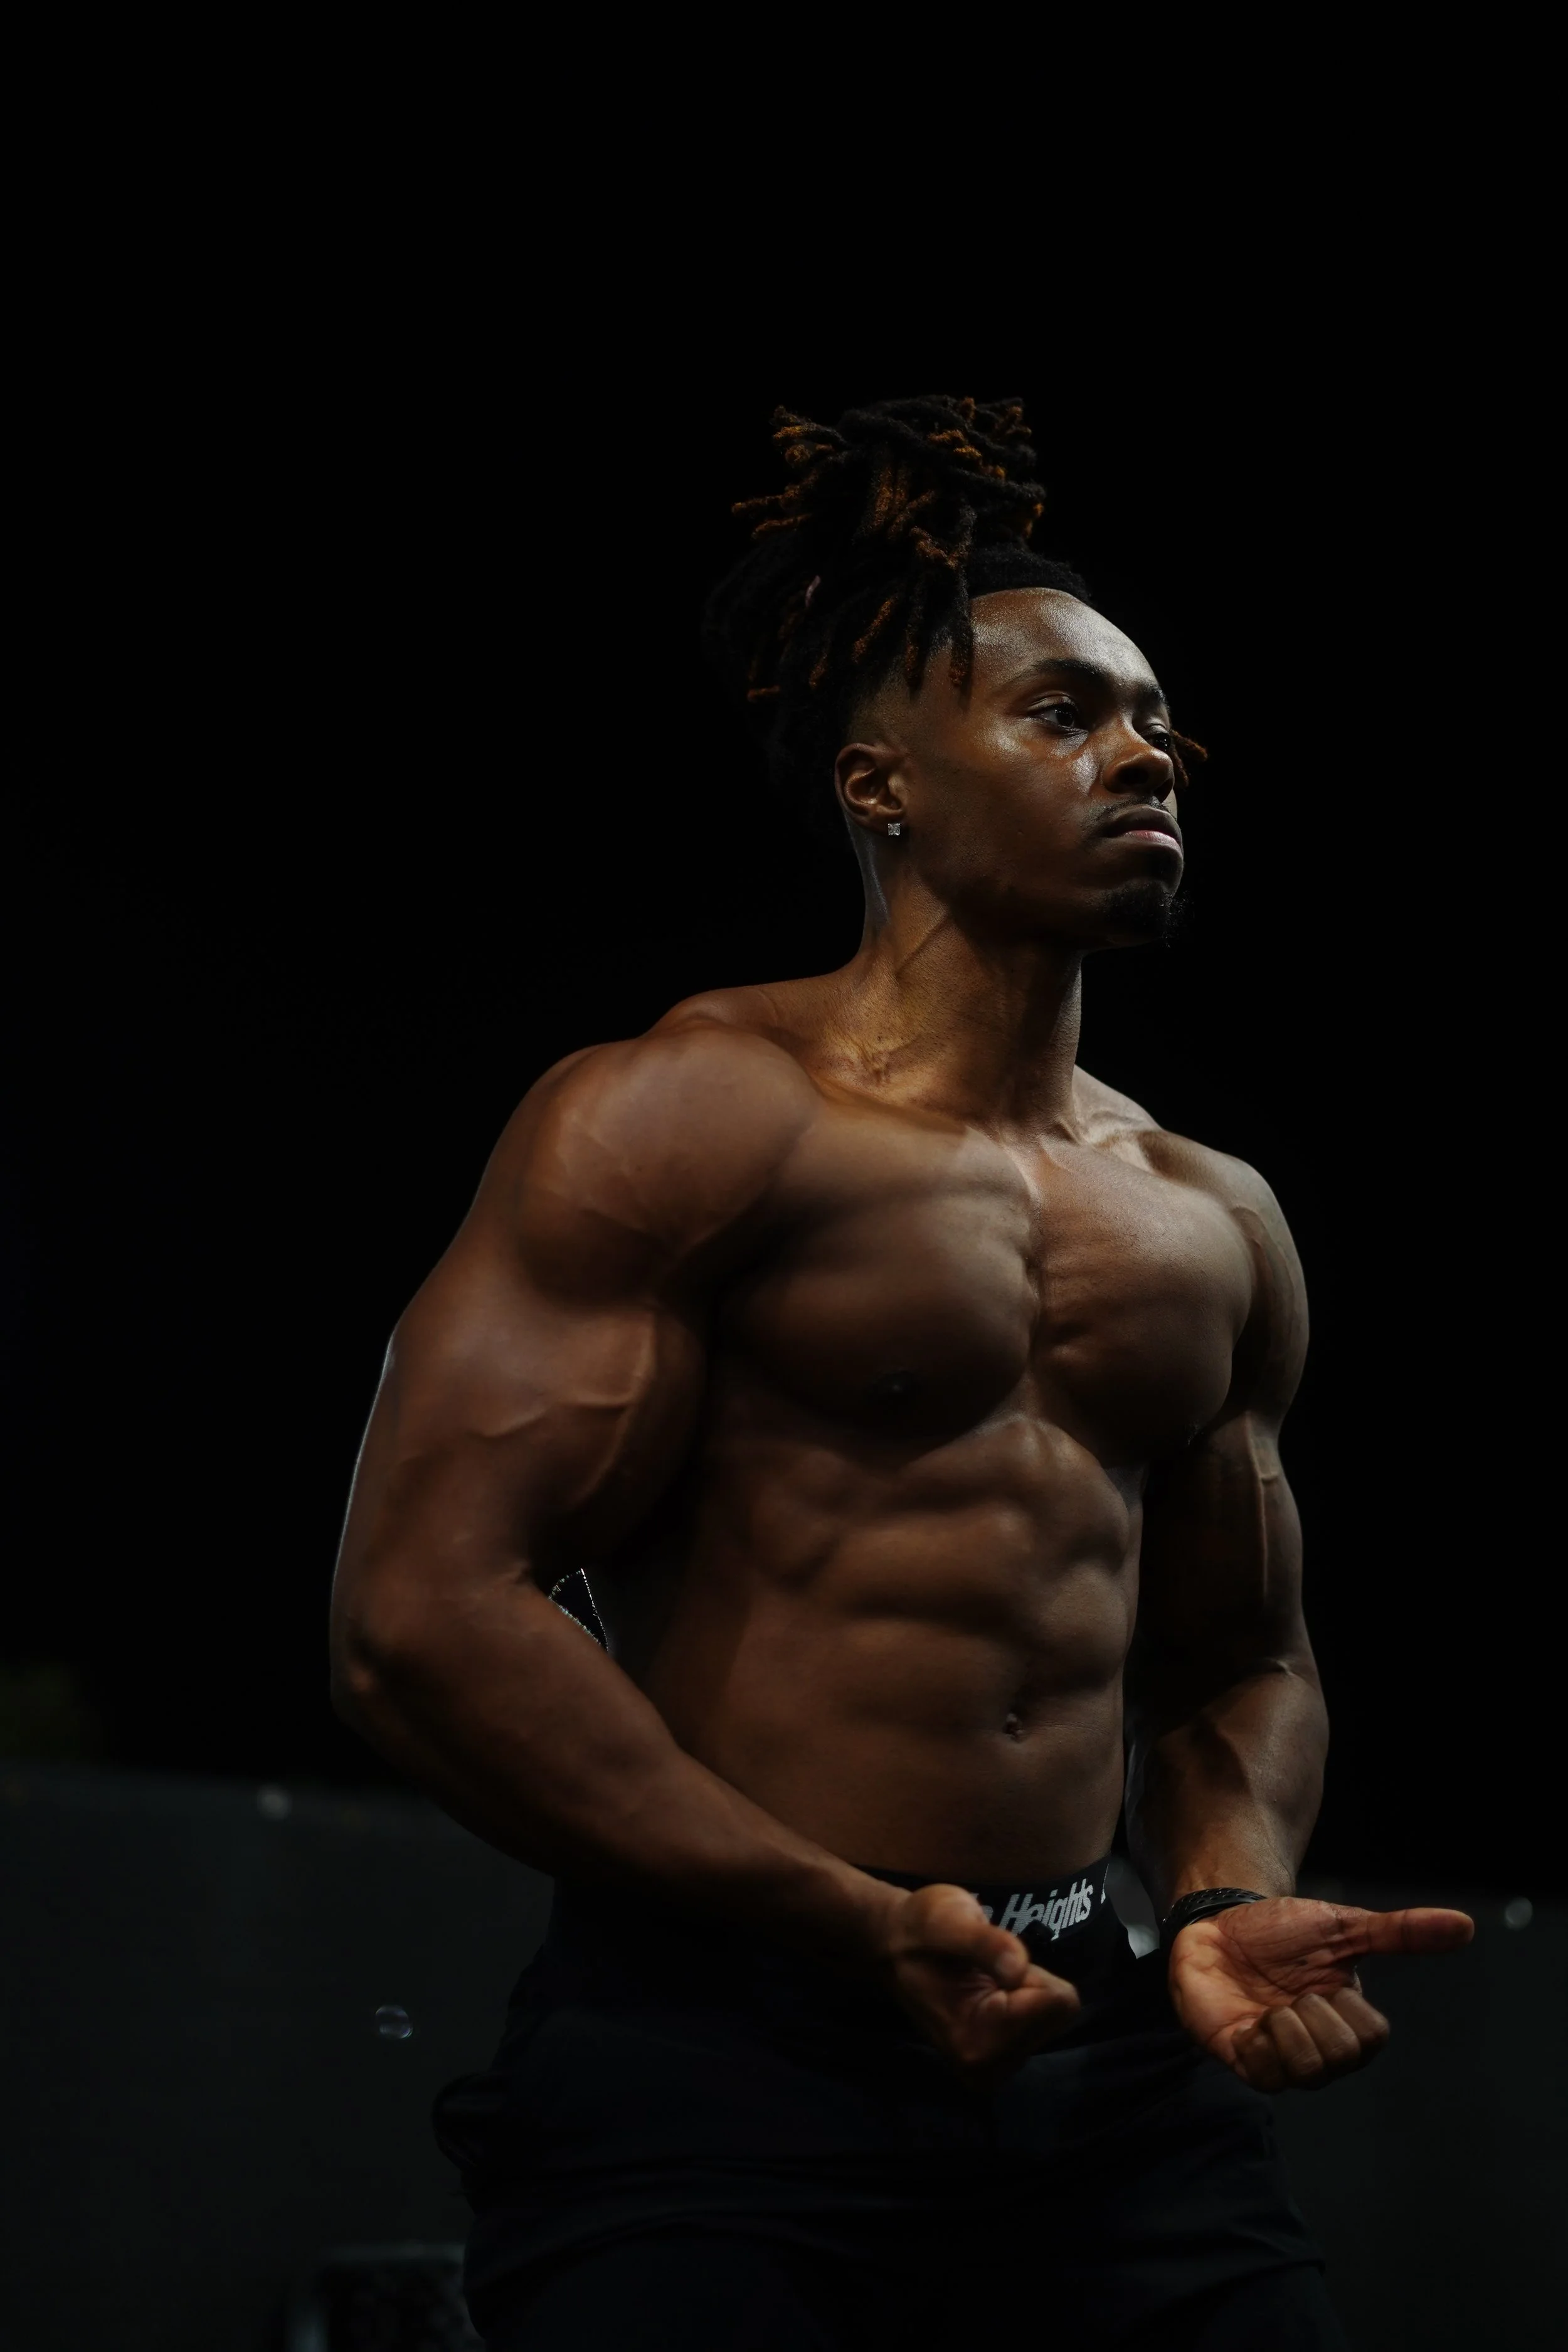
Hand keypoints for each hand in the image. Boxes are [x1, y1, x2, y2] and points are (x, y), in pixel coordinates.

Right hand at [880, 1883, 1081, 2082]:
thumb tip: (1017, 1969)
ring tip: (982, 1980)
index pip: (1058, 2003)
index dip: (1027, 1970)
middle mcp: (987, 2070)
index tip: (988, 1961)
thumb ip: (985, 1943)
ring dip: (1023, 1992)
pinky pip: (1043, 2023)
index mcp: (977, 2043)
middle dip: (1028, 1983)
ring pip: (1052, 2018)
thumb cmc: (920, 1929)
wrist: (893, 1948)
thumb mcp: (948, 1918)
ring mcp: (992, 2070)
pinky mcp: (998, 2064)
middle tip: (985, 1969)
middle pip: (1058, 2014)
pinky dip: (1021, 2002)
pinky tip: (987, 1994)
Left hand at [1168, 1894, 1473, 2091]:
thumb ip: (1401, 1932)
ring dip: (1287, 2025)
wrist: (1219, 1922)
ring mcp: (1278, 2059)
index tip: (1325, 1981)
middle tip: (1293, 1992)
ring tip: (1270, 2006)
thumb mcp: (1344, 1927)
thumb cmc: (1283, 1931)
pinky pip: (1262, 2074)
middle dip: (1315, 2012)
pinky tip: (1246, 2018)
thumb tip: (1466, 1926)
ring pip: (1305, 2073)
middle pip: (1340, 2060)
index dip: (1347, 2006)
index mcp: (1346, 2023)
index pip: (1372, 2040)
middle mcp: (1317, 2050)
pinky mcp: (1240, 2061)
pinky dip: (1256, 2039)